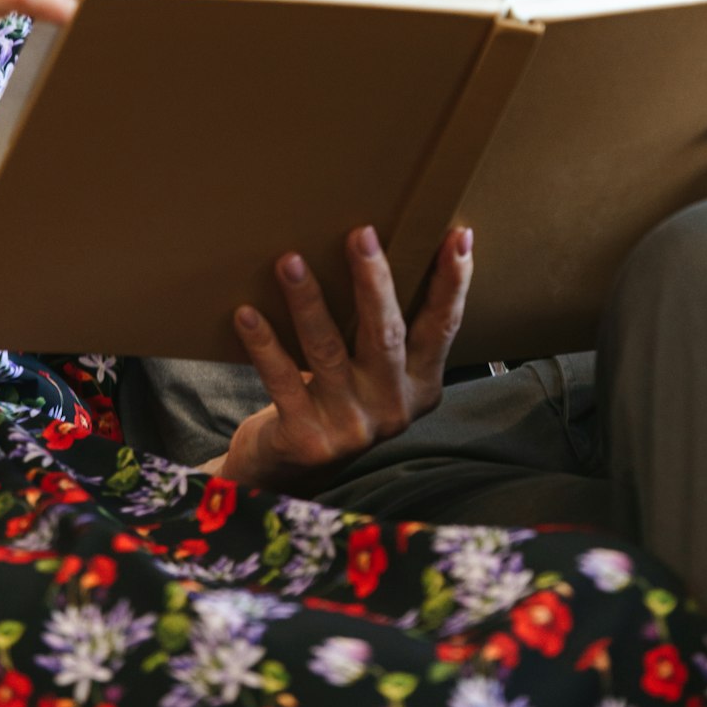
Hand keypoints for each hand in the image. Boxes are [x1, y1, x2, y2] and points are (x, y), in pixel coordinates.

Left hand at [217, 223, 473, 489]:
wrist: (290, 473)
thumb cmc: (336, 399)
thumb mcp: (375, 374)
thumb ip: (384, 331)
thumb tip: (376, 245)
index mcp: (420, 386)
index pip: (443, 327)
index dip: (453, 282)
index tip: (459, 236)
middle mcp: (392, 408)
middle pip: (386, 334)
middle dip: (375, 281)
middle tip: (361, 234)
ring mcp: (351, 426)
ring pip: (328, 350)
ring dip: (309, 302)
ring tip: (290, 261)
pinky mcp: (307, 438)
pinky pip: (283, 379)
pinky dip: (264, 344)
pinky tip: (246, 313)